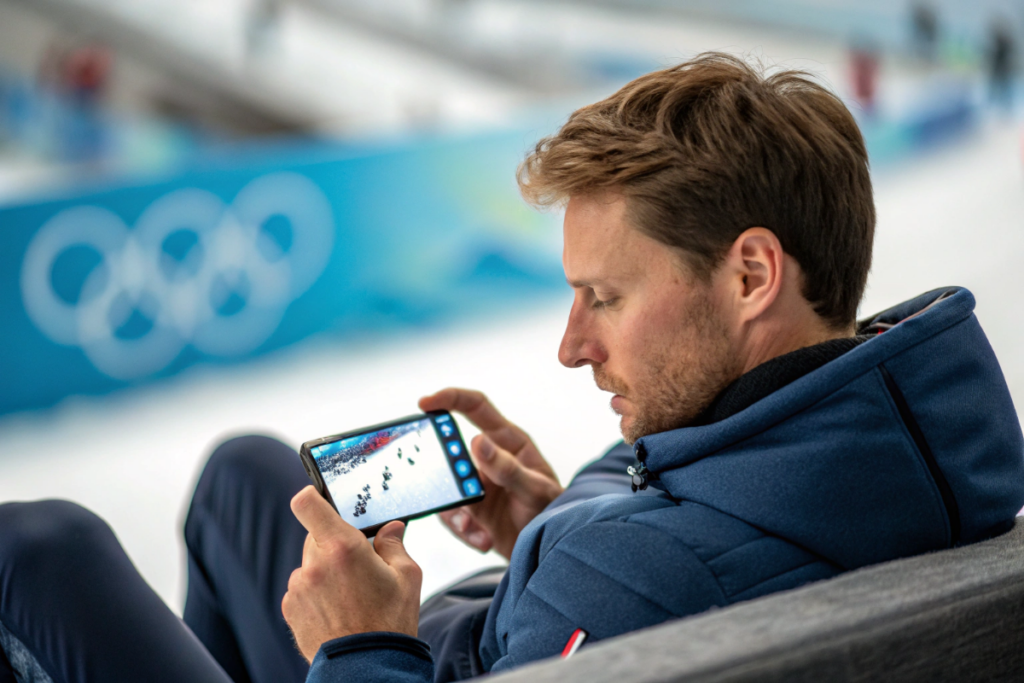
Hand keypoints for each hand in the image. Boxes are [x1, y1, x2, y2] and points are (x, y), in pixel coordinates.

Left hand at [282, 486, 421, 662]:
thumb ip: (394, 544)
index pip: (308, 504)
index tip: (318, 498)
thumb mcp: (407, 577)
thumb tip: (391, 528)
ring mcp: (299, 587)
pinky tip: (336, 609)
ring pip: (309, 564)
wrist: (366, 668)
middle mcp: (314, 564)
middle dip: (334, 544)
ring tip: (349, 595)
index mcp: (343, 548)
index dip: (312, 496)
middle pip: (316, 536)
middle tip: (357, 565)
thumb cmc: (390, 622)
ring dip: (324, 570)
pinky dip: (315, 593)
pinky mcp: (290, 608)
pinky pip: (301, 588)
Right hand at [419, 388, 563, 559]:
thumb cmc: (552, 510)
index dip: (451, 398)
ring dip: (456, 511)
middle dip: (443, 471)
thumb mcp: (534, 490)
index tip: (425, 403)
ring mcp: (476, 484)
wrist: (550, 548)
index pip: (476, 408)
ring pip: (444, 487)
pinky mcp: (470, 509)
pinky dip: (464, 530)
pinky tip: (484, 539)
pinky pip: (451, 514)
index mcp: (508, 441)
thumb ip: (507, 468)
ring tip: (474, 527)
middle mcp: (488, 458)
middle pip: (450, 451)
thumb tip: (476, 440)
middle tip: (452, 491)